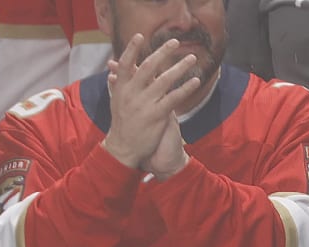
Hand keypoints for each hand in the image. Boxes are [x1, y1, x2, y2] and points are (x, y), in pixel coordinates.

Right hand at [103, 34, 202, 171]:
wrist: (124, 148)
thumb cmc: (122, 123)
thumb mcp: (115, 101)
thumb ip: (116, 83)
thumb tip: (112, 67)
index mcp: (121, 88)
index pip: (125, 63)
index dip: (132, 48)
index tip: (140, 35)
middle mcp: (132, 93)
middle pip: (148, 67)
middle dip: (162, 52)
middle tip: (175, 42)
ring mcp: (144, 104)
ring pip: (164, 80)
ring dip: (180, 67)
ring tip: (192, 58)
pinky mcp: (156, 116)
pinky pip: (174, 98)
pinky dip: (185, 88)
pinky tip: (195, 81)